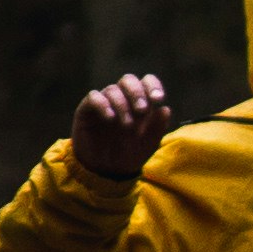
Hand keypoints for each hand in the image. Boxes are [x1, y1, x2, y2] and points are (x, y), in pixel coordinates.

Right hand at [70, 69, 168, 187]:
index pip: (146, 81)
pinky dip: (103, 104)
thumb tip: (166, 109)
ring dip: (122, 105)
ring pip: (113, 89)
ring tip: (127, 125)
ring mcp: (104, 102)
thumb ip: (157, 128)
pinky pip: (94, 97)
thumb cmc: (129, 154)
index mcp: (139, 102)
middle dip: (137, 92)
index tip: (158, 99)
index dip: (153, 85)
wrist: (106, 171)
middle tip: (142, 110)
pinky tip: (110, 118)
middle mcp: (121, 98)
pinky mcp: (87, 110)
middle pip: (128, 80)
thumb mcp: (147, 144)